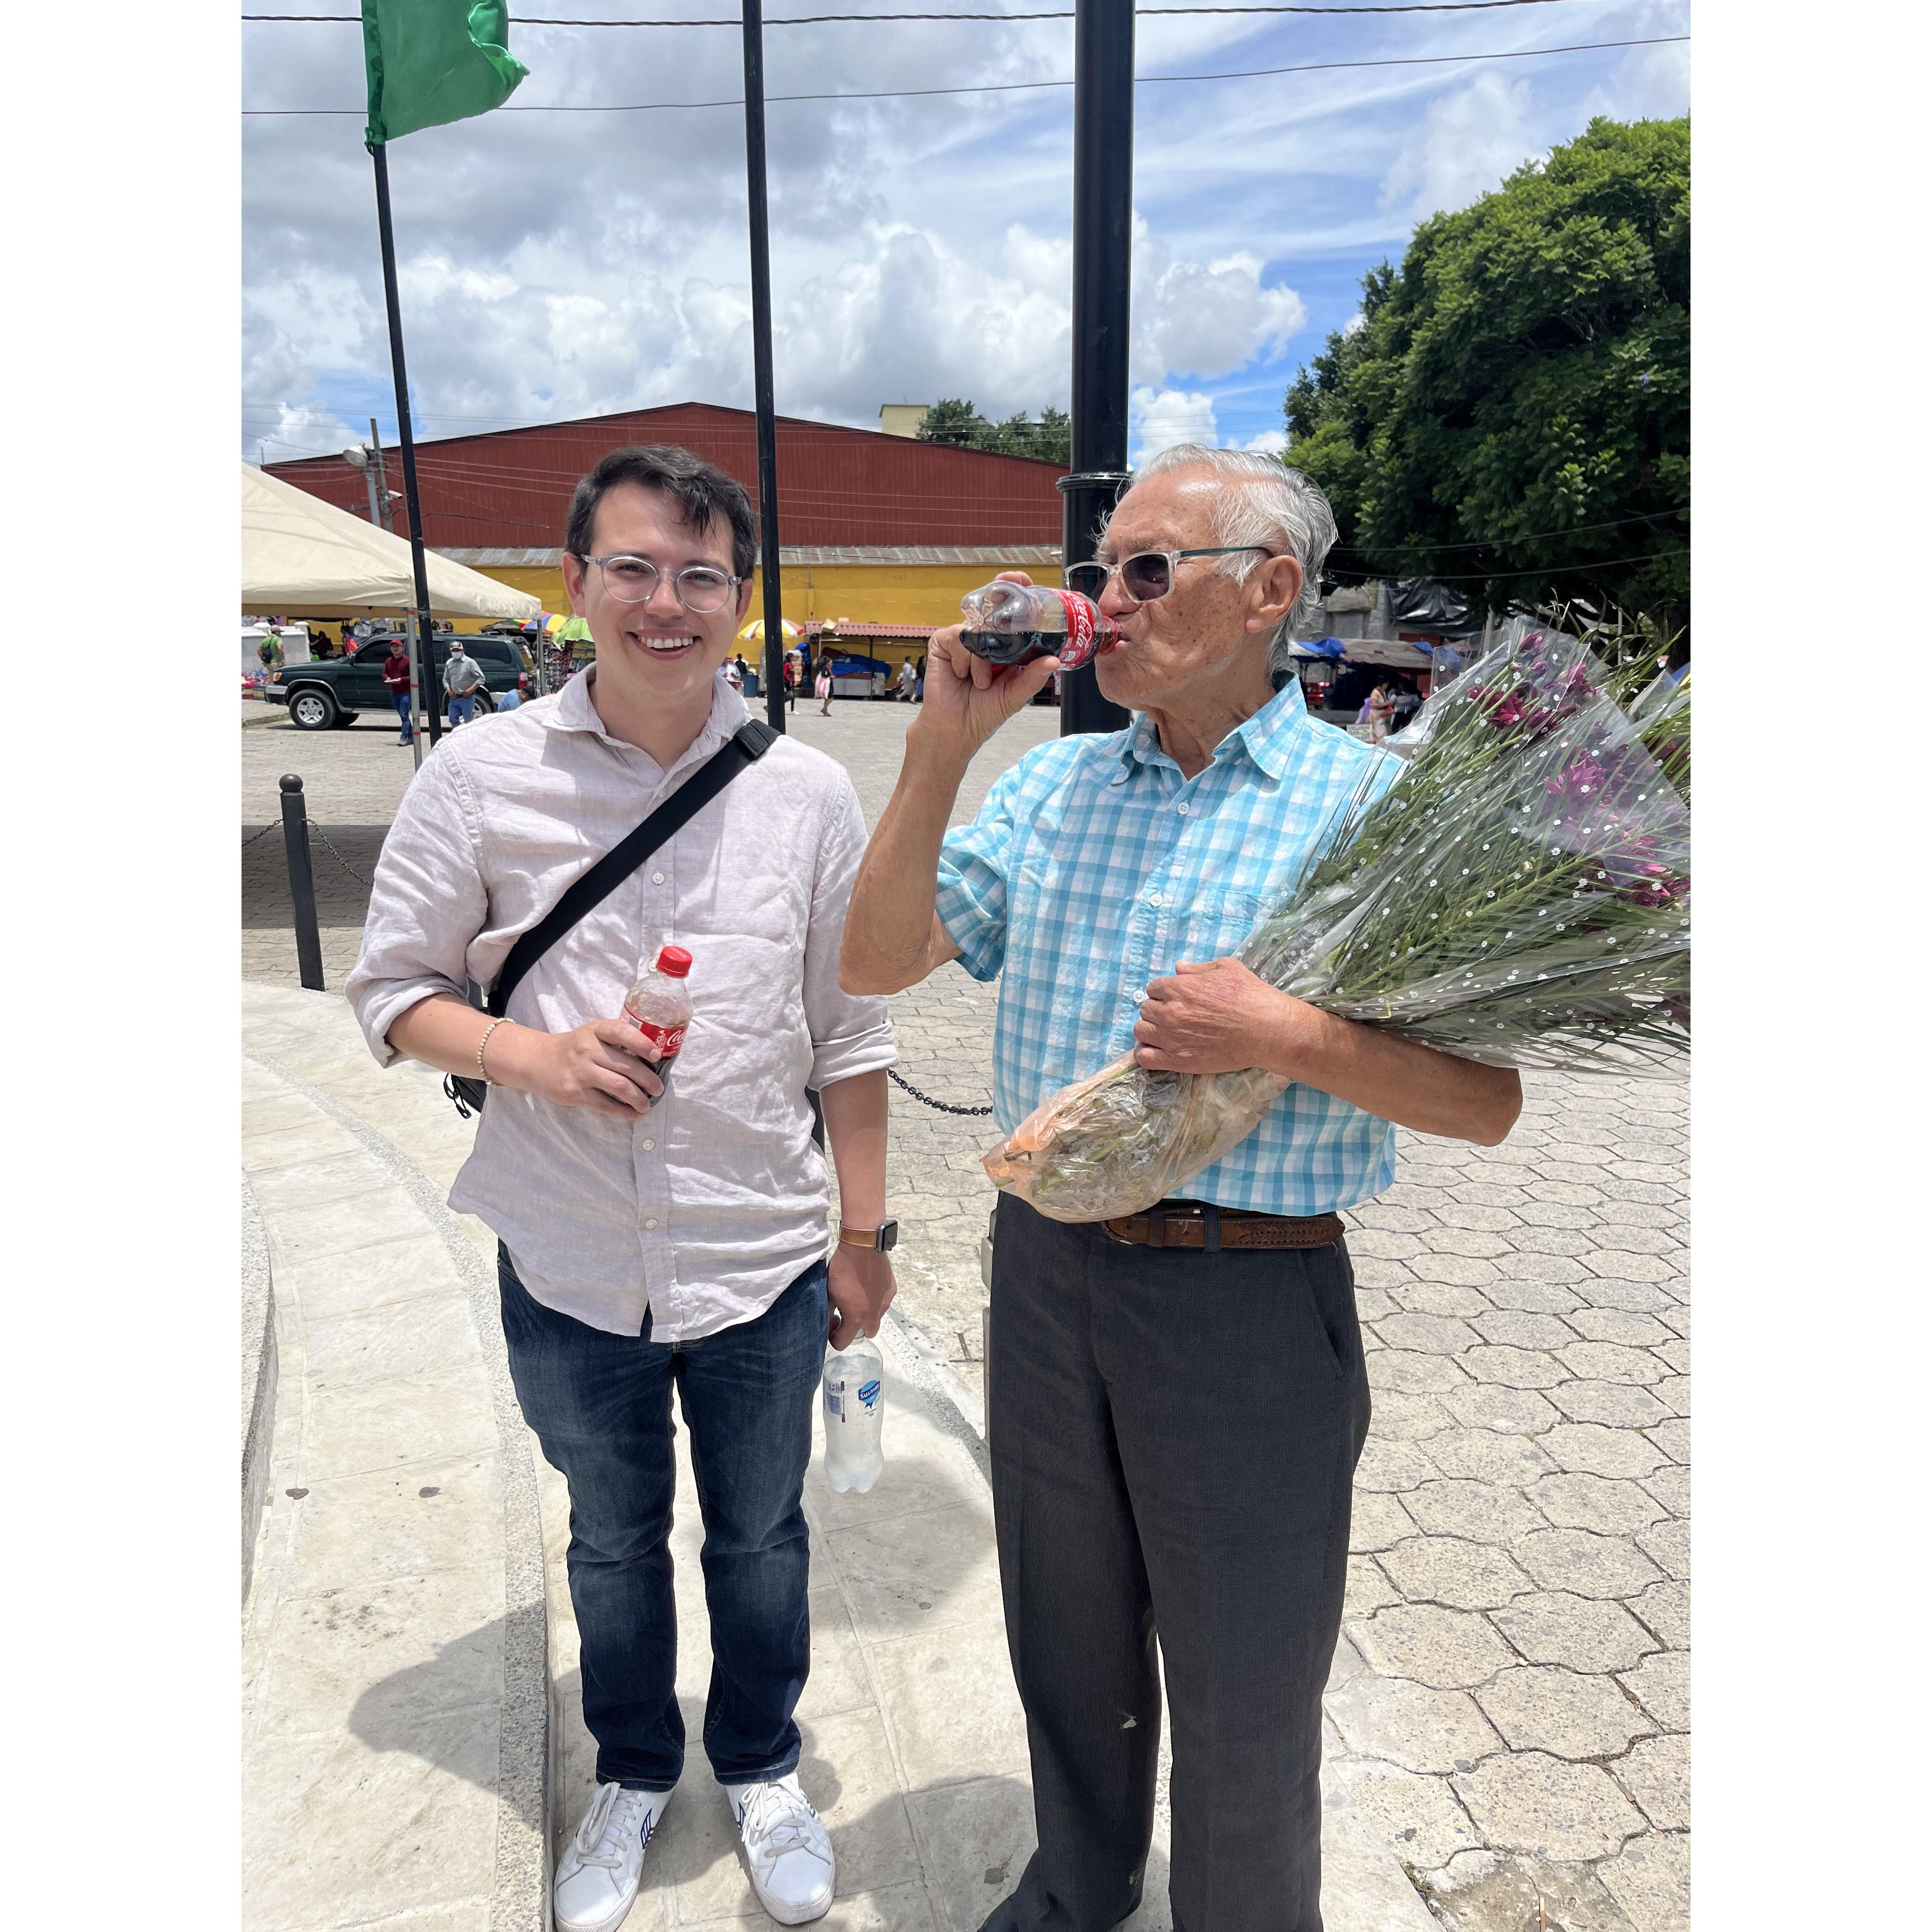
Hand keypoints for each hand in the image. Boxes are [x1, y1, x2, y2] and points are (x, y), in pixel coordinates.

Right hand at [494, 1019, 666, 1117]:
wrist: (538, 1062)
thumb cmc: (574, 1047)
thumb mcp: (592, 1034)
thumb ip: (615, 1039)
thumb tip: (653, 1055)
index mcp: (594, 1030)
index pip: (621, 1032)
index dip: (642, 1043)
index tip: (657, 1056)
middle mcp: (587, 1049)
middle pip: (626, 1065)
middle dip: (649, 1079)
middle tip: (659, 1087)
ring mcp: (581, 1072)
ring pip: (620, 1087)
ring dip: (640, 1098)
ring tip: (647, 1104)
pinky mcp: (575, 1093)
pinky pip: (606, 1105)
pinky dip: (625, 1112)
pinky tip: (635, 1114)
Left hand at [827, 1243, 896, 1350]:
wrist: (863, 1246)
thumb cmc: (843, 1269)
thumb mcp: (828, 1293)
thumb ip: (827, 1313)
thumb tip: (828, 1324)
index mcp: (856, 1318)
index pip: (843, 1343)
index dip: (834, 1337)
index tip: (832, 1323)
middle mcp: (874, 1314)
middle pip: (866, 1333)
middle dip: (856, 1328)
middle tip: (846, 1312)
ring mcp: (886, 1302)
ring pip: (876, 1317)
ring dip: (866, 1313)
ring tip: (857, 1295)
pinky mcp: (892, 1290)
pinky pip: (883, 1302)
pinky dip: (875, 1299)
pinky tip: (867, 1285)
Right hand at [913, 571, 1056, 763]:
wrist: (956, 729)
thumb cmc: (984, 712)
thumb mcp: (1015, 695)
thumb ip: (1033, 677)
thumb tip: (1053, 660)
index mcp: (1004, 646)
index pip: (1011, 613)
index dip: (1017, 594)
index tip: (1026, 581)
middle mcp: (983, 638)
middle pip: (993, 608)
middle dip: (1001, 596)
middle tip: (1010, 589)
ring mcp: (963, 639)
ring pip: (978, 629)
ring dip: (983, 659)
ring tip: (981, 682)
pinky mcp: (943, 642)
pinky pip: (959, 637)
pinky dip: (965, 660)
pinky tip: (964, 677)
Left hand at [1132, 957, 1319, 1076]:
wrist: (1266, 1030)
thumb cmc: (1250, 995)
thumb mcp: (1226, 968)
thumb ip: (1197, 968)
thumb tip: (1178, 967)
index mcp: (1178, 987)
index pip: (1153, 988)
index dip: (1164, 993)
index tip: (1175, 999)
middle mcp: (1169, 1012)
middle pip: (1146, 1009)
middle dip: (1158, 1011)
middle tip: (1175, 1017)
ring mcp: (1171, 1038)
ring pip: (1141, 1031)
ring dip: (1150, 1030)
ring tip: (1166, 1034)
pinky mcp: (1177, 1061)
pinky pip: (1144, 1058)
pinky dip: (1145, 1054)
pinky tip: (1157, 1051)